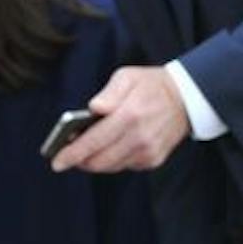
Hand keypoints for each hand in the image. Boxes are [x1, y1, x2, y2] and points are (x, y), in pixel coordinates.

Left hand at [53, 66, 190, 171]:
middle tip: (64, 156)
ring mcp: (148, 151)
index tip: (56, 161)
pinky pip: (124, 166)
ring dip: (93, 162)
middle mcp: (140, 137)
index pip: (94, 141)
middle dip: (78, 161)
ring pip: (110, 166)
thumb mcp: (127, 77)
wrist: (186, 98)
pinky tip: (104, 149)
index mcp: (130, 115)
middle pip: (99, 160)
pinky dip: (111, 160)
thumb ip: (108, 93)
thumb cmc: (150, 85)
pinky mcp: (153, 159)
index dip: (72, 153)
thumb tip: (94, 108)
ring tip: (81, 152)